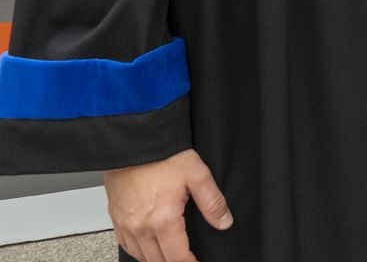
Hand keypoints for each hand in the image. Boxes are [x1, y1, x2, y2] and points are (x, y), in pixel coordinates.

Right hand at [105, 149, 231, 261]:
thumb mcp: (197, 174)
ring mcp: (125, 224)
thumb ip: (212, 202)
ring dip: (155, 259)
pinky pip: (125, 244)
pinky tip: (147, 246)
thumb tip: (224, 221)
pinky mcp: (115, 217)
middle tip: (186, 259)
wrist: (132, 142)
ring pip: (140, 255)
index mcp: (163, 220)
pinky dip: (138, 250)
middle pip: (157, 261)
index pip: (177, 257)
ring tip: (170, 255)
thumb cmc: (161, 155)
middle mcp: (141, 227)